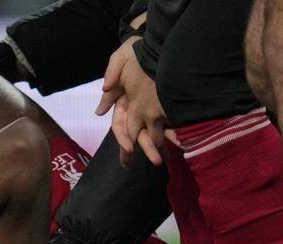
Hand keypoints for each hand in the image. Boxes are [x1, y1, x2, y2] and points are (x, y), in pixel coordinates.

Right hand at [96, 38, 165, 165]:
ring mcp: (151, 108)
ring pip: (153, 132)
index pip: (120, 126)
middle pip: (138, 134)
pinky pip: (169, 121)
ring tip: (167, 159)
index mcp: (123, 102)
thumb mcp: (119, 60)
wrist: (154, 41)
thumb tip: (100, 104)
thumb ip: (111, 77)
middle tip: (156, 163)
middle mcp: (136, 109)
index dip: (124, 139)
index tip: (129, 150)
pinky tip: (182, 141)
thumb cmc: (133, 51)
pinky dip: (174, 132)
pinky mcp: (165, 104)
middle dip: (145, 149)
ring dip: (159, 146)